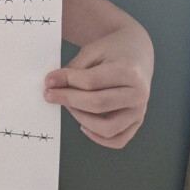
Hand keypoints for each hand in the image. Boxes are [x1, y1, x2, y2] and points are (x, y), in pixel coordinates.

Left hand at [43, 22, 152, 148]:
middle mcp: (139, 94)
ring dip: (81, 119)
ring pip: (107, 128)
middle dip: (68, 100)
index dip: (66, 81)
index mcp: (129, 71)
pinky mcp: (138, 121)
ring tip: (69, 105)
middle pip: (97, 105)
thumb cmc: (113, 49)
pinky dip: (98, 138)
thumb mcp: (93, 50)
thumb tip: (52, 85)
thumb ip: (74, 69)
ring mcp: (140, 110)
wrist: (137, 50)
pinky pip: (118, 140)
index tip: (48, 80)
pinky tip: (83, 125)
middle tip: (50, 94)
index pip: (91, 82)